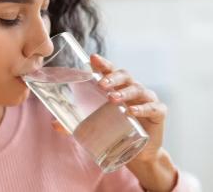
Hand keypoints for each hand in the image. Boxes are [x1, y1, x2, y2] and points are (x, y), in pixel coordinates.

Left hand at [51, 53, 166, 161]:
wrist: (138, 153)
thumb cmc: (116, 131)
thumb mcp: (95, 126)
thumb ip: (75, 125)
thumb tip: (54, 124)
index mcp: (117, 87)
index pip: (110, 70)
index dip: (103, 63)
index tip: (92, 58)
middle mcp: (132, 89)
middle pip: (125, 76)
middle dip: (112, 77)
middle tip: (101, 84)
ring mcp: (147, 99)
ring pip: (138, 89)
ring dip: (125, 92)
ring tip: (112, 99)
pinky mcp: (158, 113)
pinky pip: (153, 107)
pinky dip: (143, 108)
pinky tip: (132, 112)